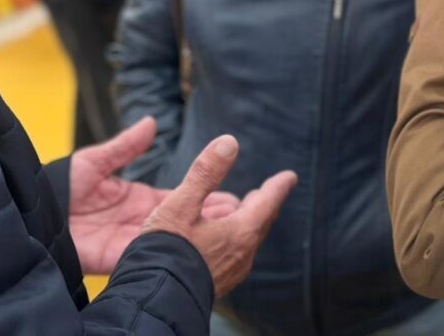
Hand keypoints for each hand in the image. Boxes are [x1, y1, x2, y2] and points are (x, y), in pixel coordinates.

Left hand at [68, 117, 239, 273]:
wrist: (35, 211)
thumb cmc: (61, 185)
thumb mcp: (96, 161)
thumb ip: (126, 145)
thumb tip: (152, 123)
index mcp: (137, 199)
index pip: (179, 198)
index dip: (205, 197)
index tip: (231, 196)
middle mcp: (139, 221)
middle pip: (183, 222)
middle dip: (211, 221)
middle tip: (243, 218)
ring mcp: (130, 240)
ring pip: (172, 241)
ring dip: (198, 239)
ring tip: (228, 237)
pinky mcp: (118, 256)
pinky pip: (149, 255)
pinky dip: (171, 253)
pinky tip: (195, 251)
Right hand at [141, 135, 297, 296]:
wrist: (154, 300)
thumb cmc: (164, 252)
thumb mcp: (180, 205)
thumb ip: (204, 173)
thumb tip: (229, 142)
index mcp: (239, 233)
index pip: (267, 203)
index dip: (278, 187)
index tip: (289, 177)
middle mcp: (241, 255)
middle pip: (259, 222)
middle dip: (263, 204)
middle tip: (267, 191)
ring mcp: (231, 272)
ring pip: (246, 240)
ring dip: (247, 221)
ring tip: (243, 211)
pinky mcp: (217, 282)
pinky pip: (234, 254)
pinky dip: (234, 237)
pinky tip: (220, 239)